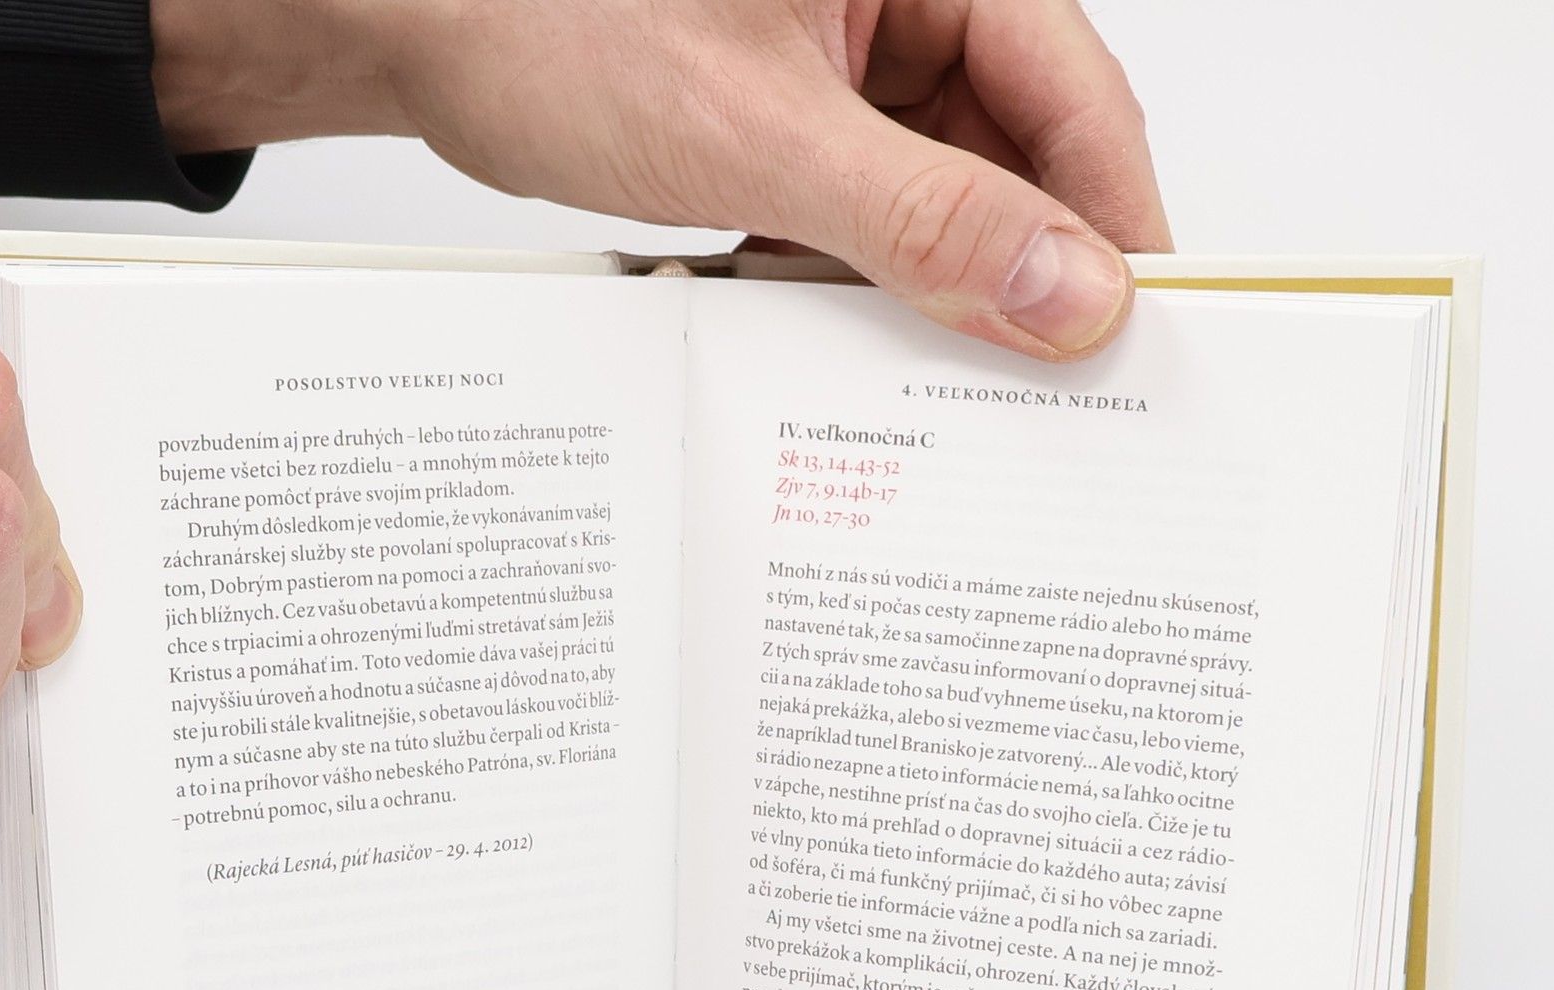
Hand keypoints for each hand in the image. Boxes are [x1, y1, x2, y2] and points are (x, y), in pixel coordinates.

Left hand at [154, 0, 1169, 360]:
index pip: (1076, 92)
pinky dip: (864, 282)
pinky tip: (847, 336)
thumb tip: (1063, 291)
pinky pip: (871, 215)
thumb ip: (919, 217)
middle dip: (1024, 269)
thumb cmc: (552, 19)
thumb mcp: (755, 133)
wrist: (423, 28)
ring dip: (938, 286)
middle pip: (1020, 153)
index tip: (1131, 334)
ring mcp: (850, 70)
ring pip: (946, 195)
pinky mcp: (798, 127)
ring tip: (937, 375)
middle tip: (1041, 387)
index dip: (1111, 220)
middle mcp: (902, 2)